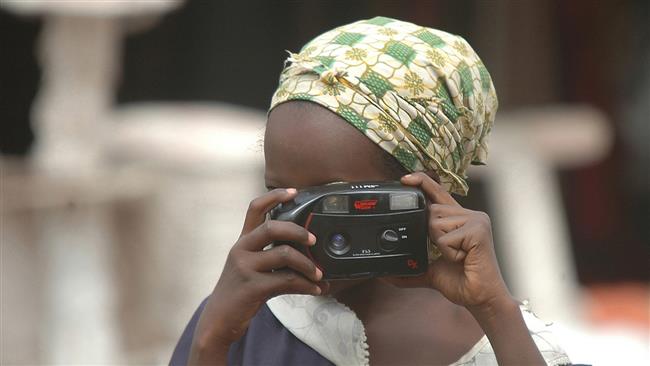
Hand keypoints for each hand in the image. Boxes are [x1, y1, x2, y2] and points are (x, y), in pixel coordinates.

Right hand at [189, 188, 327, 363]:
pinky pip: (287, 280)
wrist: (218, 321)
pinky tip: (315, 290)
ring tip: (319, 274)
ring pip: (284, 254)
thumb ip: (271, 257)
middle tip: (314, 240)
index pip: (255, 209)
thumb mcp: (249, 268)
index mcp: (243, 242)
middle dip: (298, 231)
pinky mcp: (252, 287)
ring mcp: (245, 267)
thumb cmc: (240, 294)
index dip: (274, 196)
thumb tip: (308, 256)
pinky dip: (306, 285)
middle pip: (272, 226)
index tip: (294, 192)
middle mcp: (241, 249)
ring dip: (308, 265)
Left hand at [382, 172, 511, 311]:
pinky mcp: (478, 230)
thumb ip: (410, 268)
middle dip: (430, 235)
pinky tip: (463, 259)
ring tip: (458, 256)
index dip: (421, 182)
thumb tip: (385, 276)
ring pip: (435, 223)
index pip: (438, 193)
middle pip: (430, 211)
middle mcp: (469, 215)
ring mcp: (476, 220)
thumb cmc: (461, 282)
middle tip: (450, 253)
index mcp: (458, 219)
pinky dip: (449, 253)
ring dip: (439, 245)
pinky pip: (446, 238)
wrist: (480, 298)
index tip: (404, 179)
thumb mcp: (429, 271)